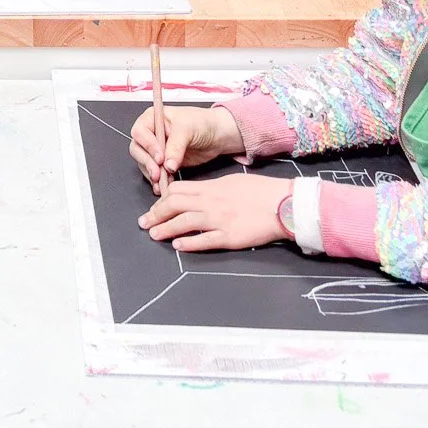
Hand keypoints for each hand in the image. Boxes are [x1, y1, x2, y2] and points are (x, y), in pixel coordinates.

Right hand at [128, 105, 245, 192]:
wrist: (218, 135)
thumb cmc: (202, 122)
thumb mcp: (188, 128)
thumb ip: (176, 146)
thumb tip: (167, 164)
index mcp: (152, 118)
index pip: (140, 132)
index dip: (147, 146)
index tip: (160, 157)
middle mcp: (151, 133)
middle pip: (138, 149)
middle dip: (147, 162)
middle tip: (157, 173)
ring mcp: (157, 149)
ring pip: (144, 163)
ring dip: (152, 174)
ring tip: (162, 182)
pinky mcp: (164, 163)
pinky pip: (155, 172)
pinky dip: (158, 180)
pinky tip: (164, 186)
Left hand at [140, 174, 292, 252]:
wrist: (283, 204)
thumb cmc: (260, 191)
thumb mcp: (232, 182)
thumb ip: (212, 188)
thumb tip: (195, 194)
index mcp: (211, 188)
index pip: (177, 190)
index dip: (161, 199)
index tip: (155, 207)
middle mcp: (211, 203)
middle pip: (174, 205)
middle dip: (156, 214)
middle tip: (144, 222)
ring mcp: (219, 220)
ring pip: (184, 223)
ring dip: (166, 229)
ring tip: (154, 234)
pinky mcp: (230, 237)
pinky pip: (204, 240)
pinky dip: (189, 243)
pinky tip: (178, 245)